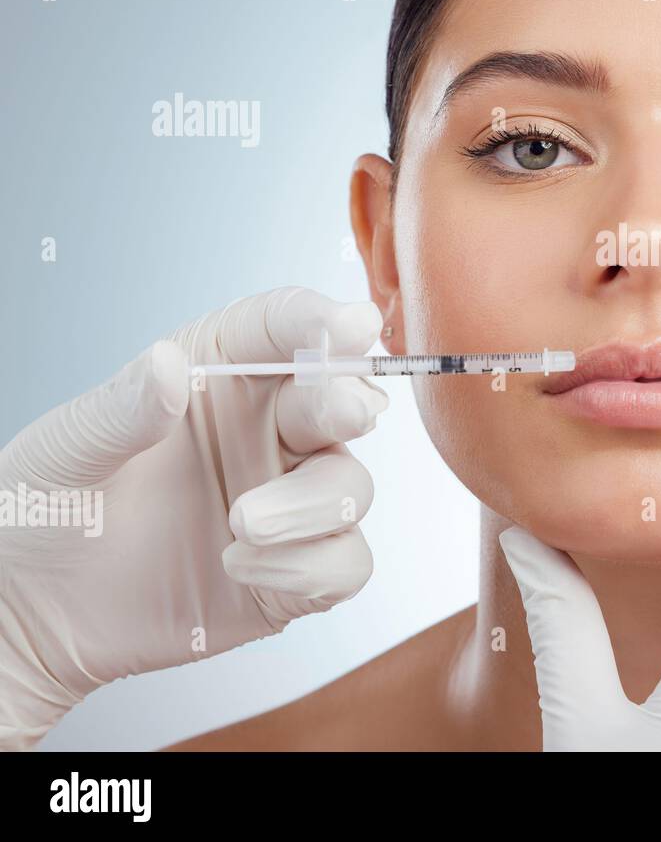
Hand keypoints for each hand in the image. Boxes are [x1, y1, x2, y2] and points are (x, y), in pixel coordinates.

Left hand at [0, 286, 387, 750]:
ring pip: (351, 486)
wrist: (34, 613)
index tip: (350, 327)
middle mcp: (267, 430)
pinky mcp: (296, 570)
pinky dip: (308, 566)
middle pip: (341, 400)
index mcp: (219, 375)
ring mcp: (289, 501)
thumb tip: (167, 365)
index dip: (323, 321)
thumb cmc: (46, 512)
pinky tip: (240, 566)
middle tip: (345, 413)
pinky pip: (345, 562)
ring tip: (243, 523)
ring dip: (312, 503)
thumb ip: (122, 411)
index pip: (283, 329)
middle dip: (349, 403)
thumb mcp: (65, 452)